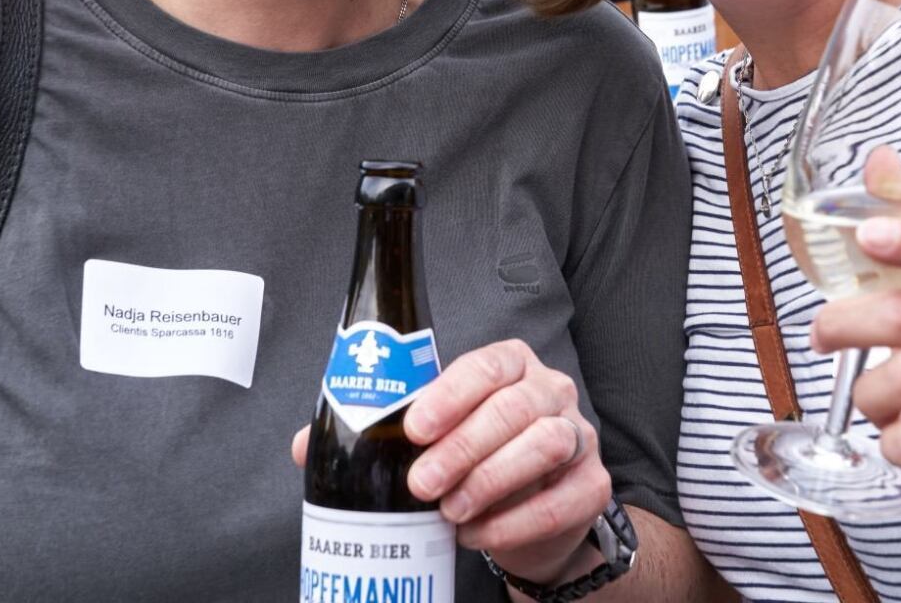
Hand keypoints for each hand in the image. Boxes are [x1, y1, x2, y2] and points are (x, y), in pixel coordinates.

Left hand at [291, 339, 608, 585]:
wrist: (533, 514)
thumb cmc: (474, 461)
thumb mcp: (431, 439)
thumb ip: (375, 435)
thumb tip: (307, 447)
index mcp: (511, 366)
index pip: (487, 365)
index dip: (451, 394)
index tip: (413, 429)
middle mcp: (550, 391)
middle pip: (512, 408)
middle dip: (462, 447)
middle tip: (420, 485)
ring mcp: (578, 435)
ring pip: (543, 446)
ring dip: (490, 480)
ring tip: (450, 512)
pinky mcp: (592, 484)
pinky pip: (562, 499)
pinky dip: (516, 521)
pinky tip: (478, 535)